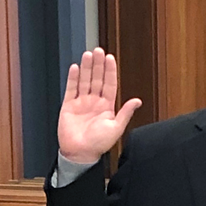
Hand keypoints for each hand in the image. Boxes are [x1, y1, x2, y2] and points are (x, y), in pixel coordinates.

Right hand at [58, 48, 141, 163]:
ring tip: (88, 54)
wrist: (80, 153)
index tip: (110, 58)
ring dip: (87, 68)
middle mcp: (94, 102)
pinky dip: (73, 78)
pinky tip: (76, 68)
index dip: (110, 71)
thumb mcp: (116, 128)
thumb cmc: (99, 144)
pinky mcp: (68, 106)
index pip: (109, 84)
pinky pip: (71, 89)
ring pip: (84, 81)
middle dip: (98, 65)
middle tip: (98, 51)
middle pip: (96, 79)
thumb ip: (125, 113)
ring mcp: (81, 103)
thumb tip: (137, 101)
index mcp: (106, 106)